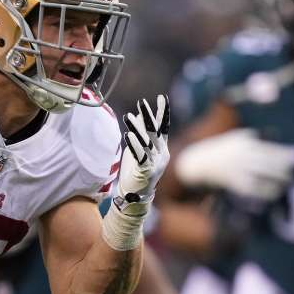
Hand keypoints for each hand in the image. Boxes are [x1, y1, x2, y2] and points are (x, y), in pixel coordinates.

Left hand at [116, 94, 171, 211]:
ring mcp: (156, 163)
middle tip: (141, 102)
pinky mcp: (147, 172)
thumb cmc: (136, 172)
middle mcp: (162, 155)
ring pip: (146, 142)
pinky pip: (141, 156)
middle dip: (149, 116)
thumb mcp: (138, 150)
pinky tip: (129, 135)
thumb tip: (138, 115)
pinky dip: (134, 145)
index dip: (163, 112)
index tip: (162, 97)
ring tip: (128, 117)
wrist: (135, 196)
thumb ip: (140, 134)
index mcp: (162, 149)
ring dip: (137, 128)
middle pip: (155, 132)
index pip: (164, 127)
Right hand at [174, 129, 293, 199]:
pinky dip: (266, 192)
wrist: (201, 162)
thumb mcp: (237, 138)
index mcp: (245, 144)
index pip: (270, 149)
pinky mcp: (235, 184)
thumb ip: (254, 137)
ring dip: (277, 181)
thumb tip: (275, 137)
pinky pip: (254, 189)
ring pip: (263, 177)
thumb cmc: (224, 149)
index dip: (286, 154)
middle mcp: (242, 157)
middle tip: (293, 172)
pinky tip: (274, 192)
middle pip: (269, 164)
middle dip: (283, 168)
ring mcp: (238, 171)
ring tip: (287, 182)